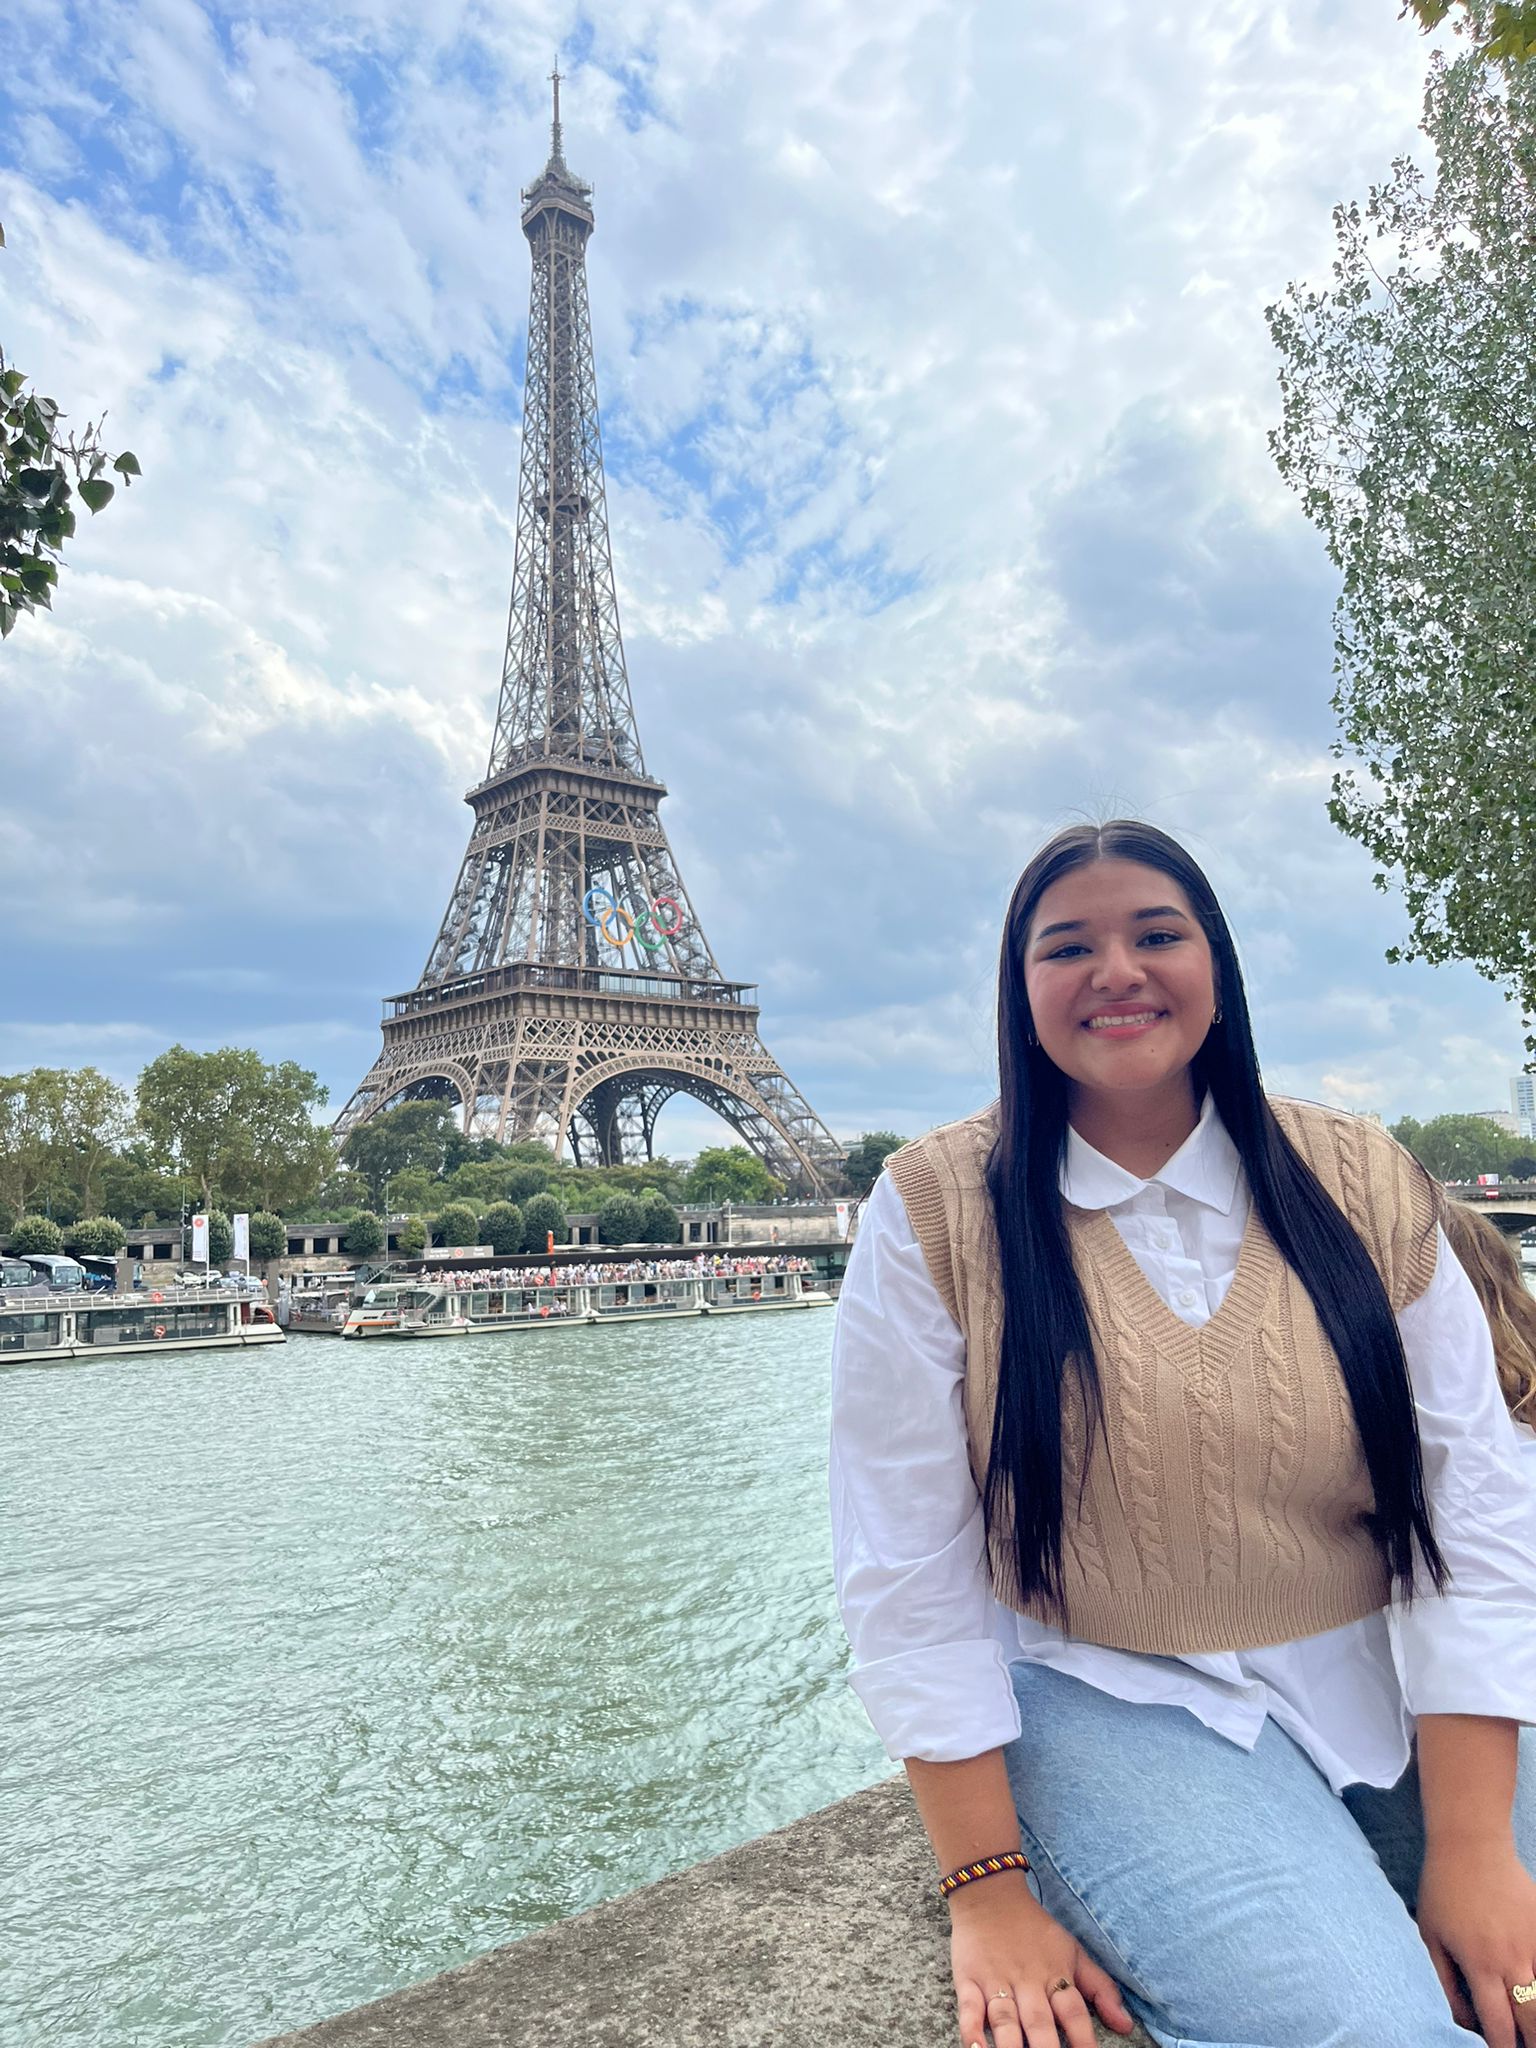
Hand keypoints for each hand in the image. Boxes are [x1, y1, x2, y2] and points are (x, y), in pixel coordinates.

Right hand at [949, 1875, 1135, 2047]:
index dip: (1084, 2040)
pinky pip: (968, 2009)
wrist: (989, 1892)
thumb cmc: (1035, 1929)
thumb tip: (1126, 2026)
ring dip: (1010, 2046)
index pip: (1074, 2013)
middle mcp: (1027, 1983)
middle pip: (1040, 2023)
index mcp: (1055, 1976)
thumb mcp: (1072, 1951)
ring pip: (1005, 2020)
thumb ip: (1100, 1988)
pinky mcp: (968, 1980)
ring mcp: (996, 1982)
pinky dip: (971, 2031)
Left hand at [1416, 1838, 1535, 2047]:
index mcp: (1480, 1965)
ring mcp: (1534, 1944)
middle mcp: (1512, 1960)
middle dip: (1531, 2042)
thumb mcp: (1431, 1935)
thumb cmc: (1443, 1888)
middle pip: (1533, 2020)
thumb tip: (1461, 2021)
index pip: (1499, 2025)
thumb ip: (1445, 1981)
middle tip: (1524, 2046)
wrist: (1471, 1842)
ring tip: (1533, 2027)